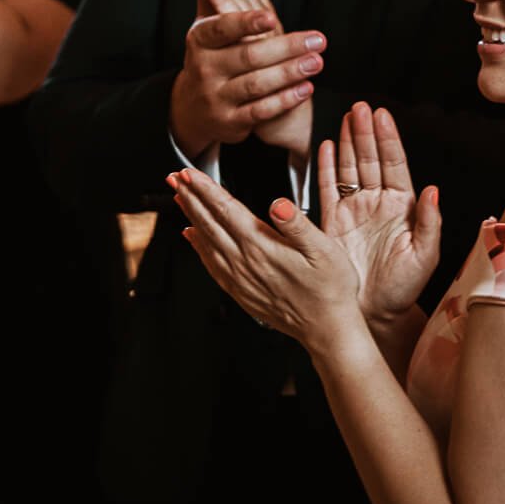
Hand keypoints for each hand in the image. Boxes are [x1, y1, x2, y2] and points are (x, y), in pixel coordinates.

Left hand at [169, 168, 367, 353]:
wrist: (327, 329)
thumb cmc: (330, 289)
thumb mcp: (325, 250)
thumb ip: (297, 225)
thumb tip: (278, 204)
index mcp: (262, 246)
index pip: (226, 210)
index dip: (205, 188)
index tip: (189, 173)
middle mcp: (245, 262)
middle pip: (209, 223)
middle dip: (190, 197)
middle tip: (174, 178)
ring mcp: (240, 278)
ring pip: (206, 242)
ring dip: (191, 217)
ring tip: (180, 199)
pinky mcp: (241, 291)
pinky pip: (211, 265)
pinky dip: (198, 247)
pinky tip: (193, 239)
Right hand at [173, 0, 317, 159]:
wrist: (193, 108)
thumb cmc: (210, 55)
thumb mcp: (206, 25)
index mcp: (200, 40)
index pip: (222, 28)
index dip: (244, 22)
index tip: (269, 16)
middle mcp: (206, 69)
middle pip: (248, 56)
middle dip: (285, 48)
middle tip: (319, 39)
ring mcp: (218, 97)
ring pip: (256, 85)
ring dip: (289, 73)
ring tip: (317, 61)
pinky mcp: (232, 121)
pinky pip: (260, 111)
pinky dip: (285, 100)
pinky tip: (306, 88)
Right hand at [317, 103, 439, 327]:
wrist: (374, 314)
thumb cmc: (403, 289)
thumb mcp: (424, 256)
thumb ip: (430, 222)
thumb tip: (432, 190)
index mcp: (403, 207)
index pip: (395, 164)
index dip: (388, 138)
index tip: (382, 115)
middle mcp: (379, 203)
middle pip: (371, 158)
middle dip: (366, 131)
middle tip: (360, 106)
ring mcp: (355, 211)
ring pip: (351, 167)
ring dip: (349, 141)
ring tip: (346, 117)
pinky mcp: (334, 223)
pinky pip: (329, 188)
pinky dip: (327, 167)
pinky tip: (328, 147)